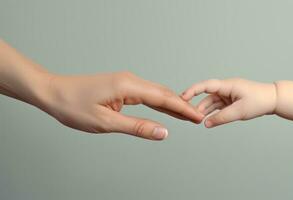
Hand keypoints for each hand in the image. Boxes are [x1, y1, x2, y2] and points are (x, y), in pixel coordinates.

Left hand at [38, 72, 202, 139]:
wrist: (53, 91)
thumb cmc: (73, 105)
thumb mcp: (106, 122)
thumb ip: (137, 127)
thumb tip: (163, 132)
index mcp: (128, 86)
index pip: (163, 98)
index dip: (182, 109)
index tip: (197, 117)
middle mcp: (130, 80)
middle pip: (163, 93)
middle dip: (182, 106)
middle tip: (197, 118)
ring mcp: (126, 82)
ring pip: (156, 93)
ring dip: (172, 104)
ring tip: (187, 114)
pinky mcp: (121, 86)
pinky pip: (146, 94)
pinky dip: (159, 102)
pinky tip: (166, 109)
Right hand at [181, 78, 276, 127]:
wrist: (274, 99)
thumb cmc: (260, 101)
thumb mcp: (239, 111)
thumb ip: (221, 118)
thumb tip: (206, 124)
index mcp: (227, 85)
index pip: (206, 86)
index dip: (193, 91)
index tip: (183, 97)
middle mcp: (226, 88)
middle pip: (207, 96)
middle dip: (197, 105)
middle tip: (189, 116)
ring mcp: (229, 94)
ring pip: (212, 102)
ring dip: (205, 110)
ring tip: (197, 120)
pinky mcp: (232, 100)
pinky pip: (219, 106)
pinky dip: (213, 113)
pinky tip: (208, 120)